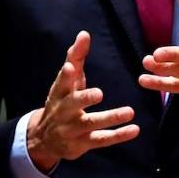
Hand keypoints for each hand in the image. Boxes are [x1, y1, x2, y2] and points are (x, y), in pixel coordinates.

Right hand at [27, 31, 139, 172]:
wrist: (44, 138)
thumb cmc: (60, 102)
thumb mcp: (65, 81)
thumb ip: (75, 57)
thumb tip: (84, 33)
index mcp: (59, 93)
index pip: (61, 82)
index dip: (66, 75)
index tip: (71, 67)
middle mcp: (64, 111)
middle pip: (73, 104)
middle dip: (84, 99)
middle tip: (99, 93)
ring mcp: (73, 129)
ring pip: (91, 123)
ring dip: (110, 118)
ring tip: (130, 111)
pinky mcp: (83, 143)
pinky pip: (102, 140)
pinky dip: (118, 135)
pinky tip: (134, 129)